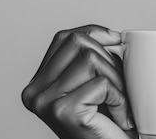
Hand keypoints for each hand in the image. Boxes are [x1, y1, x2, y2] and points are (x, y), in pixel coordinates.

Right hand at [21, 25, 136, 138]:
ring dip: (117, 80)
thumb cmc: (105, 122)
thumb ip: (91, 57)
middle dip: (108, 58)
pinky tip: (118, 117)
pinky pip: (103, 84)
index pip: (64, 37)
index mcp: (38, 82)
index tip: (116, 42)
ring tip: (118, 103)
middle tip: (119, 85)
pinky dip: (120, 99)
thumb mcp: (93, 83)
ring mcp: (46, 101)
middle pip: (78, 42)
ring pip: (92, 59)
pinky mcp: (64, 111)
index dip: (94, 33)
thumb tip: (113, 36)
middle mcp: (35, 91)